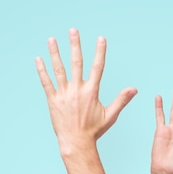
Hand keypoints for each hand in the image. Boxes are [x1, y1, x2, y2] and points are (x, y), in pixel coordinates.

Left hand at [35, 28, 136, 152]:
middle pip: (76, 63)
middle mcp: (77, 90)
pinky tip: (38, 59)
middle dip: (75, 45)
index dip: (100, 52)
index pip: (97, 67)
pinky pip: (46, 82)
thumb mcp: (110, 115)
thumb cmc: (94, 130)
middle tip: (73, 30)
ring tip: (51, 39)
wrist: (76, 143)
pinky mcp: (53, 100)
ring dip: (55, 53)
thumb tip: (135, 89)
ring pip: (58, 69)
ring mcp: (64, 94)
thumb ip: (121, 100)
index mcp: (91, 92)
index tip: (101, 38)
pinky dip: (42, 70)